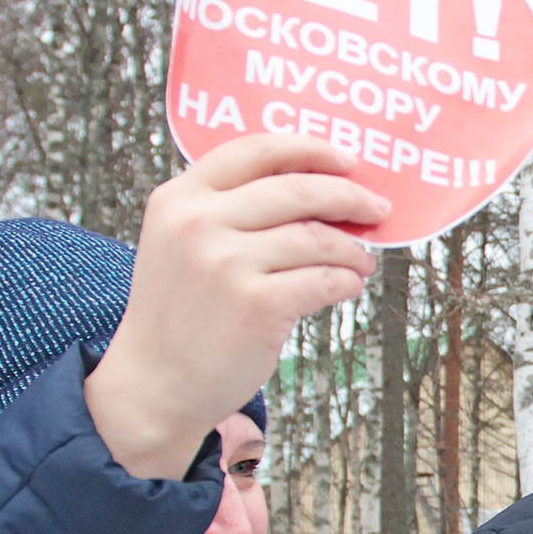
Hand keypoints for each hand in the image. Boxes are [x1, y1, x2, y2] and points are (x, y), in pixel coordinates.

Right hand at [86, 134, 387, 479]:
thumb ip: (228, 209)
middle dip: (350, 196)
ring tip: (362, 261)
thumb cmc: (182, 312)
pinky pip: (325, 280)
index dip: (310, 150)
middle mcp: (198, 224)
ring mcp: (227, 264)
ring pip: (319, 238)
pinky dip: (347, 282)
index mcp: (179, 198)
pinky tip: (348, 286)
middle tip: (378, 207)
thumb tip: (317, 187)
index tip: (346, 160)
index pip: (255, 150)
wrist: (155, 384)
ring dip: (353, 250)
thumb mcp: (181, 243)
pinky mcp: (258, 305)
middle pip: (298, 190)